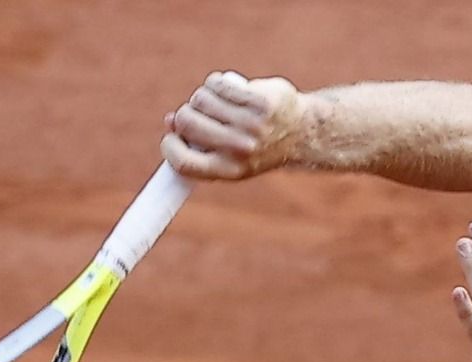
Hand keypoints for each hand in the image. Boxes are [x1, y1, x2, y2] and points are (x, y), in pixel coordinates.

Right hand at [161, 71, 306, 179]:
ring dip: (202, 97)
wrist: (302, 133)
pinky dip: (217, 82)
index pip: (183, 162)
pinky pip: (218, 84)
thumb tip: (169, 122)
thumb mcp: (229, 156)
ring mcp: (251, 125)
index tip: (171, 135)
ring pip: (201, 99)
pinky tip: (226, 86)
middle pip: (187, 122)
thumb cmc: (257, 146)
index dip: (170, 147)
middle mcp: (240, 149)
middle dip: (185, 114)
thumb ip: (198, 144)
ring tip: (216, 102)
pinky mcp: (259, 102)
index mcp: (229, 170)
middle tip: (197, 114)